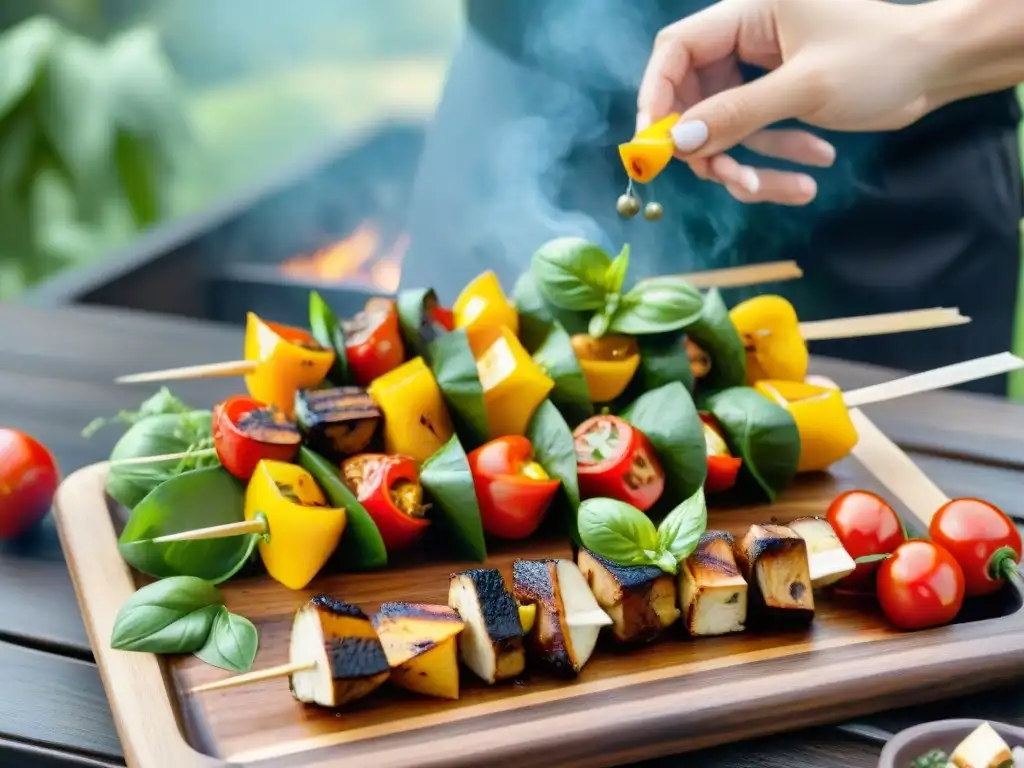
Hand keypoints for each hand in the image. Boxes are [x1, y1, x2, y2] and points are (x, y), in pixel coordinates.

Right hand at [637, 0, 942, 204]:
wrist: (939, 66)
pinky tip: (815, 169)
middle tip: (736, 183)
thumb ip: (737, 114)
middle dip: (715, 149)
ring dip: (752, 165)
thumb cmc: (879, 59)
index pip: (676, 51)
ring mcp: (760, 71)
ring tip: (794, 190)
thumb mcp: (804, 88)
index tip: (656, 145)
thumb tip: (679, 142)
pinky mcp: (777, 97)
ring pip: (726, 128)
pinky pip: (755, 135)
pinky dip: (776, 158)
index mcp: (747, 13)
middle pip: (696, 100)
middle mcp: (745, 39)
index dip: (658, 96)